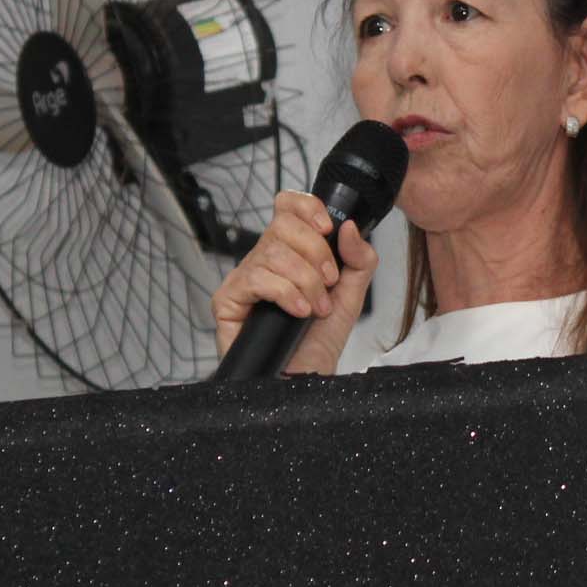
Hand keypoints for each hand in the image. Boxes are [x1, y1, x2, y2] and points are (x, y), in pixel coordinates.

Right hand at [212, 191, 379, 374]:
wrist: (305, 379)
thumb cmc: (319, 341)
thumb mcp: (351, 295)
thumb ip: (359, 259)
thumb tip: (347, 226)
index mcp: (289, 251)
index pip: (286, 206)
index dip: (307, 208)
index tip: (328, 230)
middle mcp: (263, 260)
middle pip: (282, 225)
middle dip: (316, 254)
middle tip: (328, 284)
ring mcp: (243, 279)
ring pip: (272, 252)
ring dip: (305, 282)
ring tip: (316, 308)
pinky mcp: (227, 301)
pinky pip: (256, 279)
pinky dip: (285, 293)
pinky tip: (298, 311)